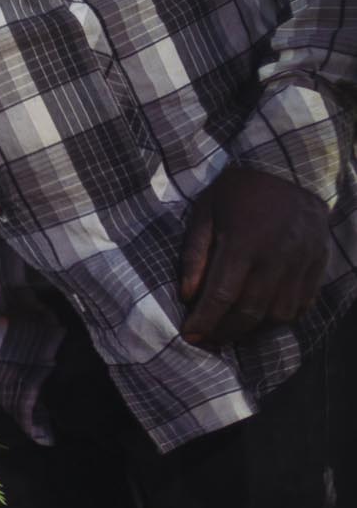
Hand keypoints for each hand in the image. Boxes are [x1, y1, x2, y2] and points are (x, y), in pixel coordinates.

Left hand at [179, 164, 330, 346]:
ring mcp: (303, 260)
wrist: (290, 167)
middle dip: (226, 332)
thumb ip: (195, 255)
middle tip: (207, 340)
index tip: (189, 337)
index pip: (222, 295)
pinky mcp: (319, 262)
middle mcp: (277, 255)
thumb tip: (187, 296)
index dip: (205, 321)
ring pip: (280, 313)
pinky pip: (303, 303)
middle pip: (251, 311)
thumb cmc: (238, 190)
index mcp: (244, 242)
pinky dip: (281, 317)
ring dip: (254, 329)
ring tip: (232, 331)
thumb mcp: (205, 213)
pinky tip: (261, 318)